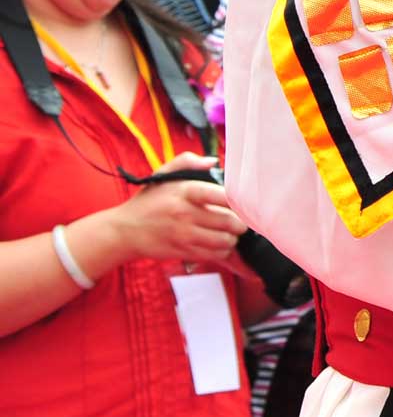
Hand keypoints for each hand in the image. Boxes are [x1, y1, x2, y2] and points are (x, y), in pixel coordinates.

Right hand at [108, 155, 245, 265]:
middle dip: (240, 222)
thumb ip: (187, 161)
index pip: (224, 196)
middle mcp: (186, 214)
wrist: (124, 230)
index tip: (243, 201)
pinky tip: (218, 243)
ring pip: (225, 241)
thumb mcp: (163, 175)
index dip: (240, 200)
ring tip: (229, 232)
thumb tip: (212, 161)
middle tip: (239, 220)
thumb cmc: (148, 201)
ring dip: (233, 237)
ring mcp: (184, 235)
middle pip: (230, 222)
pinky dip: (222, 250)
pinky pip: (214, 255)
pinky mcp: (182, 251)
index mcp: (186, 191)